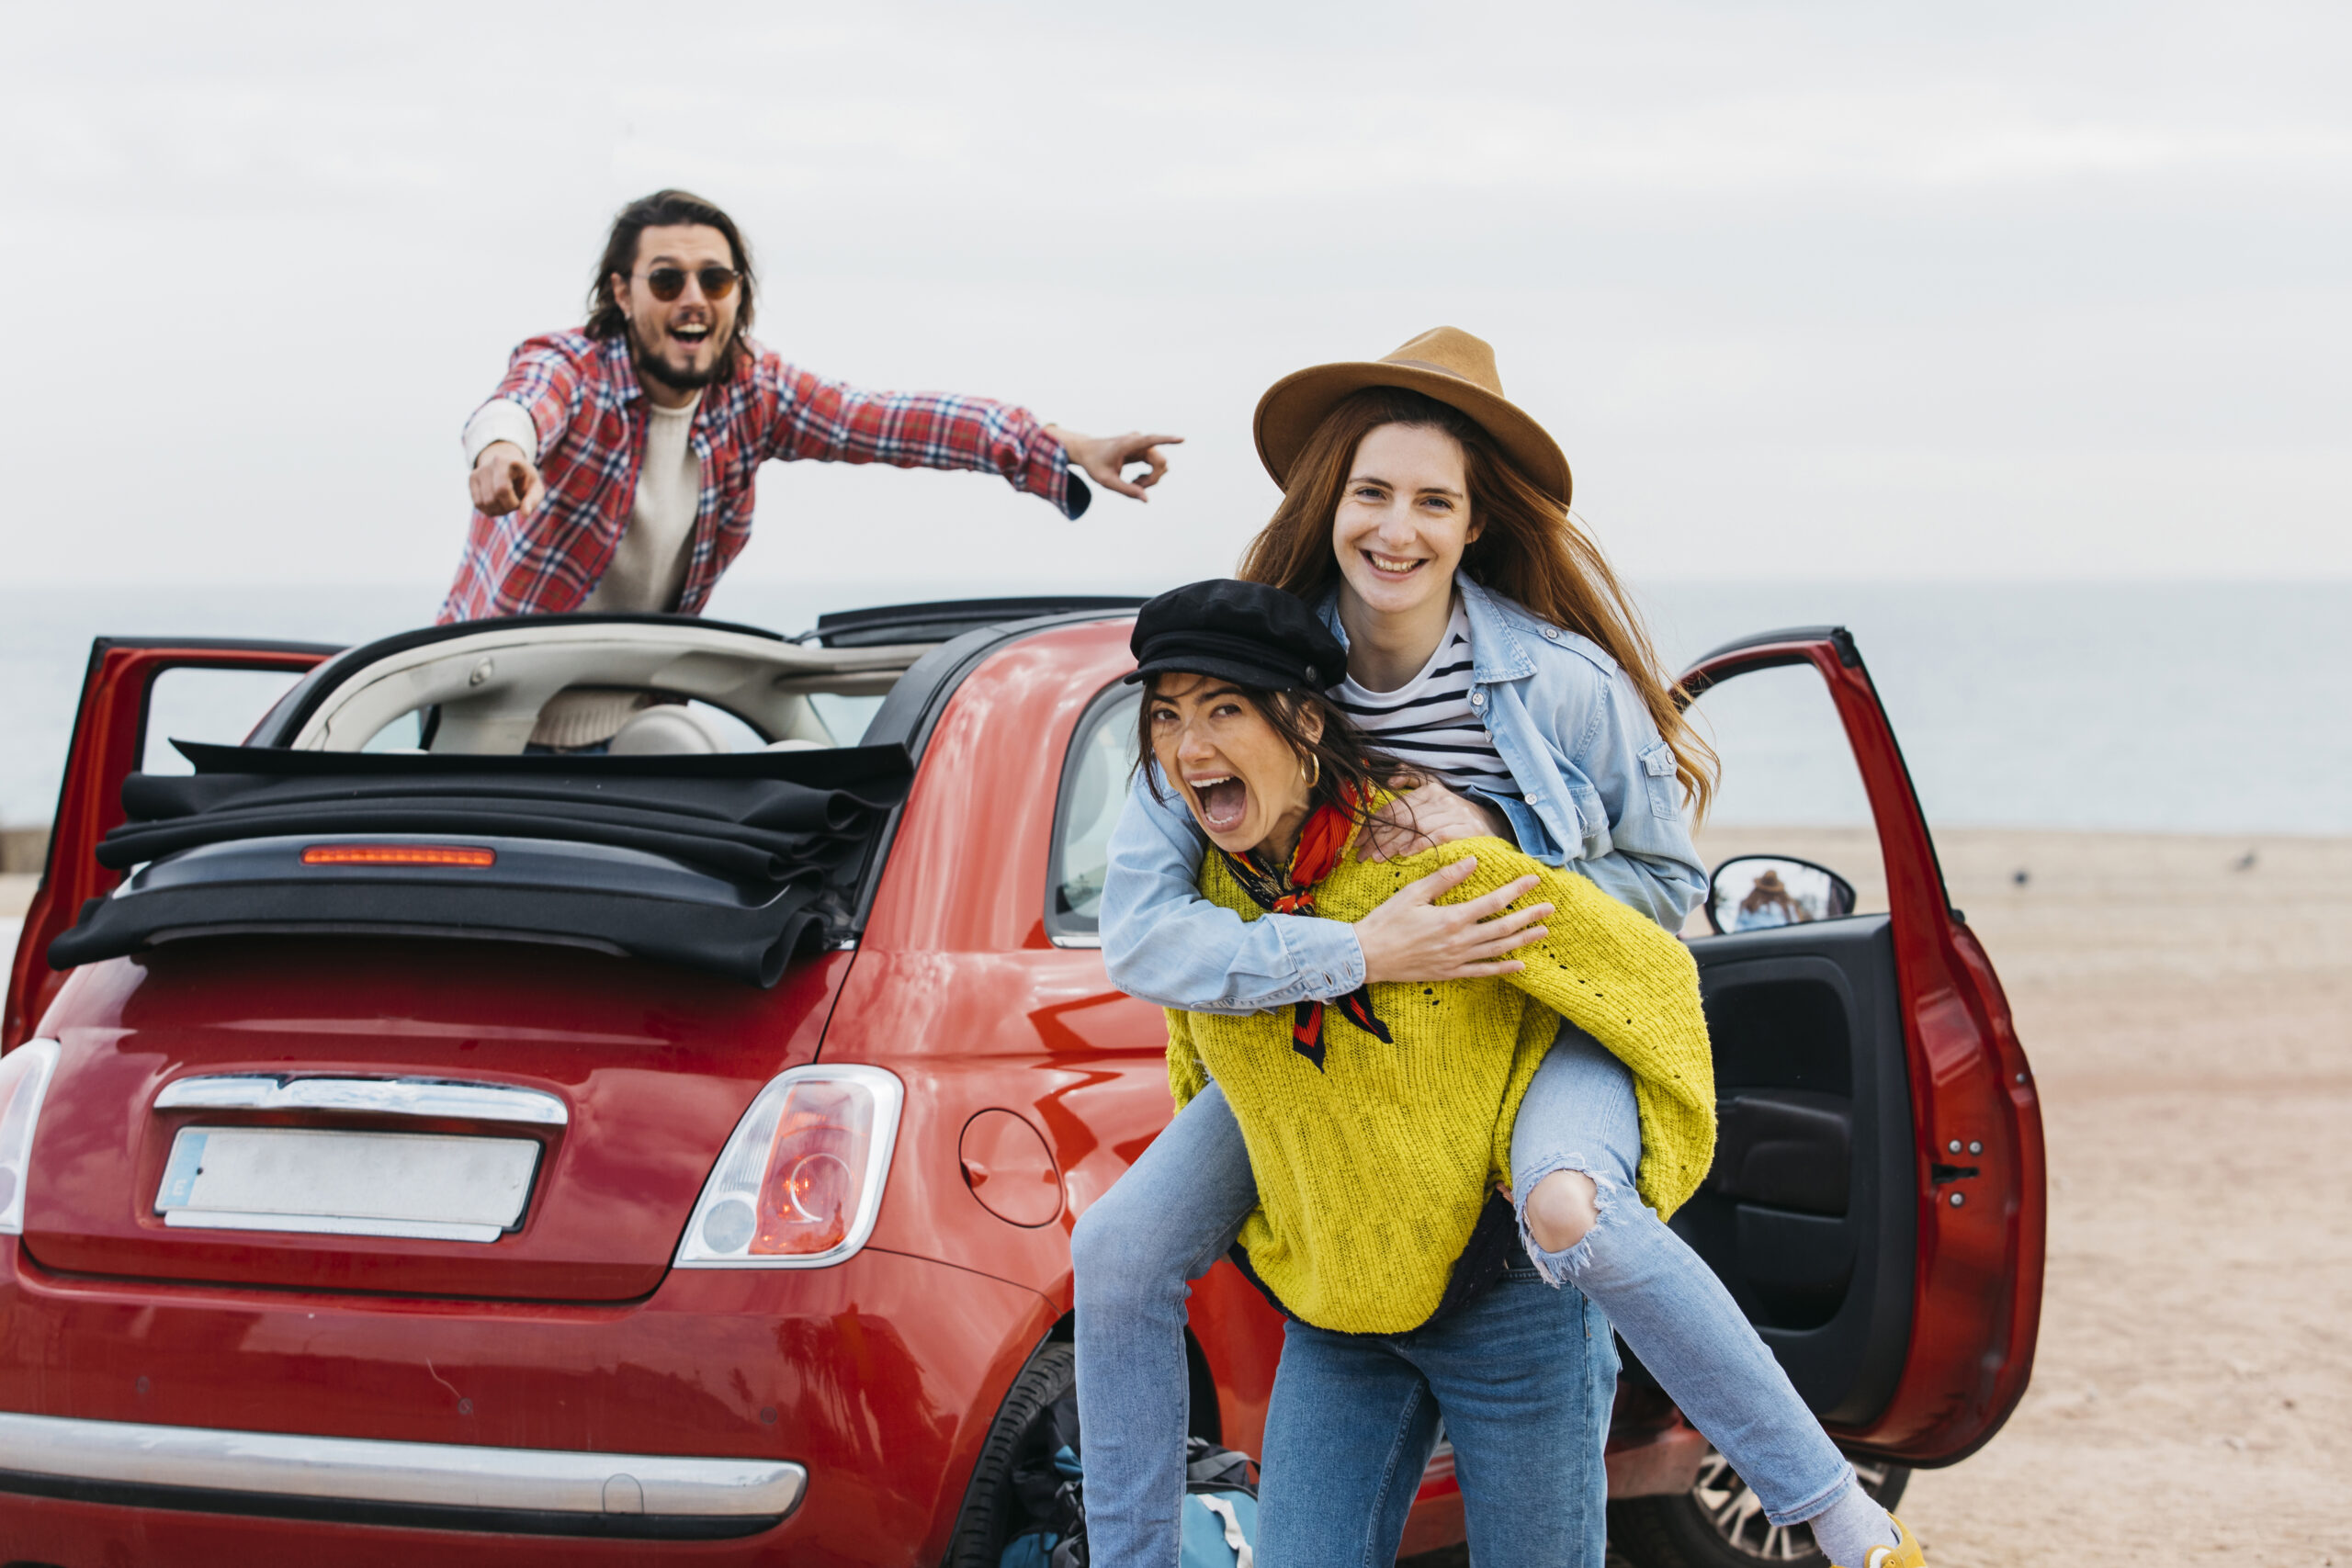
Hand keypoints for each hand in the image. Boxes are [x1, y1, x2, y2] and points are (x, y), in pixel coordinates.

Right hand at [469, 441, 543, 516]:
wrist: (510, 465)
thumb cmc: (525, 479)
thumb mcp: (535, 487)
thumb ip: (532, 500)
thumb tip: (525, 514)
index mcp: (505, 462)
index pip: (502, 489)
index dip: (512, 503)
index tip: (520, 502)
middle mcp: (488, 465)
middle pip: (492, 498)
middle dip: (506, 508)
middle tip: (515, 504)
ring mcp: (478, 471)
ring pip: (483, 503)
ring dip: (498, 510)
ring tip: (507, 503)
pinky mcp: (472, 479)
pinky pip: (478, 504)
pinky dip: (489, 509)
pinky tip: (498, 503)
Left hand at [1045, 426, 1182, 501]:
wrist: (1087, 452)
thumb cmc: (1094, 464)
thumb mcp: (1107, 481)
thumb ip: (1126, 490)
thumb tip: (1147, 499)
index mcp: (1128, 444)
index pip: (1151, 440)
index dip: (1168, 440)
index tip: (1182, 439)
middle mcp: (1138, 441)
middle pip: (1160, 461)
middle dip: (1153, 479)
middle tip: (1136, 488)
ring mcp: (1142, 444)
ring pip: (1160, 464)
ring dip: (1151, 478)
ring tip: (1133, 484)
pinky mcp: (1143, 449)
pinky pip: (1156, 464)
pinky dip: (1150, 476)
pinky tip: (1136, 481)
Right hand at [1354, 856, 1552, 984]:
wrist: (1368, 956)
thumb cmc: (1387, 921)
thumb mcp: (1413, 893)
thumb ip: (1445, 878)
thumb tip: (1473, 861)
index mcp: (1452, 917)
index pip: (1493, 901)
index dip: (1516, 890)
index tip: (1534, 880)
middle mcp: (1460, 940)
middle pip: (1503, 927)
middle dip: (1529, 916)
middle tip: (1549, 908)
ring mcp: (1457, 959)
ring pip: (1498, 949)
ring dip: (1523, 940)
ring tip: (1543, 932)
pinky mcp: (1450, 973)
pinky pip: (1483, 972)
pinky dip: (1503, 969)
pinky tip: (1520, 965)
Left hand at [1356, 780, 1512, 862]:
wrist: (1495, 824)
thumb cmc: (1457, 814)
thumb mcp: (1437, 793)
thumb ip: (1413, 780)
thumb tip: (1390, 780)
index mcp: (1430, 790)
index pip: (1394, 807)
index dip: (1373, 824)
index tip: (1358, 840)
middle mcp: (1440, 799)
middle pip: (1402, 818)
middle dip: (1378, 838)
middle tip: (1361, 854)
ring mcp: (1454, 813)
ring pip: (1416, 827)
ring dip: (1393, 844)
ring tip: (1376, 858)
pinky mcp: (1467, 828)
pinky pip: (1438, 836)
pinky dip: (1419, 844)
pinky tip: (1404, 854)